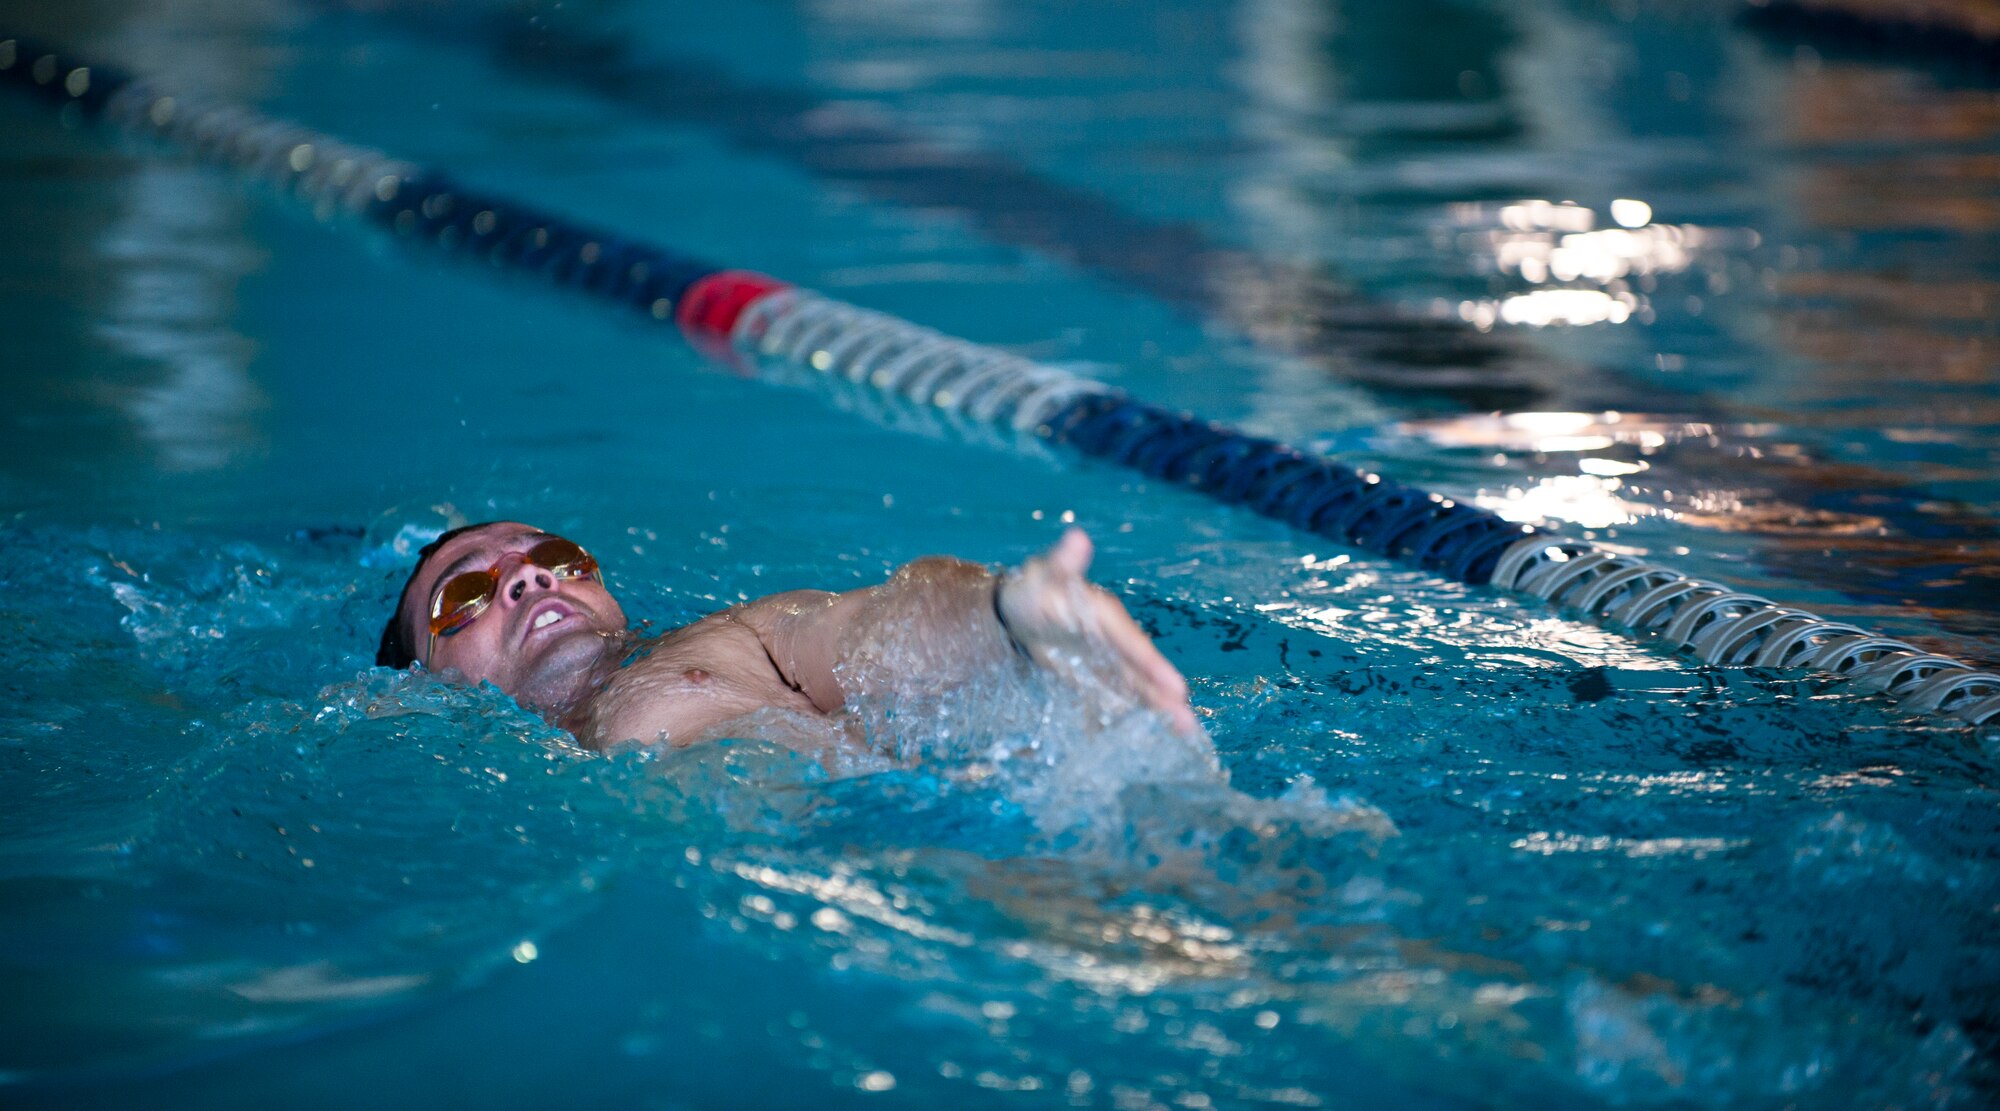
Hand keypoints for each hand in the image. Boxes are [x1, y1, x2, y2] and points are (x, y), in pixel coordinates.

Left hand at [997, 528, 1197, 733]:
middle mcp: (1112, 640)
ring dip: (1154, 710)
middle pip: (1140, 672)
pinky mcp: (1091, 678)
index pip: (1134, 644)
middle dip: (1163, 697)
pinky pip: (1111, 699)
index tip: (1177, 688)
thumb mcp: (1046, 575)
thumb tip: (1077, 537)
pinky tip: (1140, 738)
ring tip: (1182, 733)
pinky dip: (1124, 717)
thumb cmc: (1033, 588)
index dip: (1154, 666)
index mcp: (1106, 616)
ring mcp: (1104, 661)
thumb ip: (1064, 562)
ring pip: (1132, 688)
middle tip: (1188, 724)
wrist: (1013, 612)